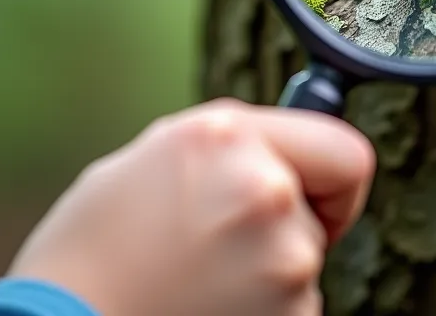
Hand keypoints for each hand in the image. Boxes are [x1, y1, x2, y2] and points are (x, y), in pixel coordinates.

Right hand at [7, 98, 375, 315]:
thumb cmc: (90, 253)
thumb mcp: (154, 162)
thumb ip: (230, 149)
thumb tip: (285, 154)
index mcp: (225, 136)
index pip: (345, 151)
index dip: (330, 178)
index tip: (313, 198)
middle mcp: (264, 189)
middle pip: (322, 209)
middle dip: (288, 225)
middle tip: (221, 248)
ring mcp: (282, 259)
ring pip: (302, 259)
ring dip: (265, 269)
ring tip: (194, 279)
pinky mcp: (287, 315)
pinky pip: (292, 304)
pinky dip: (258, 308)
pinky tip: (200, 305)